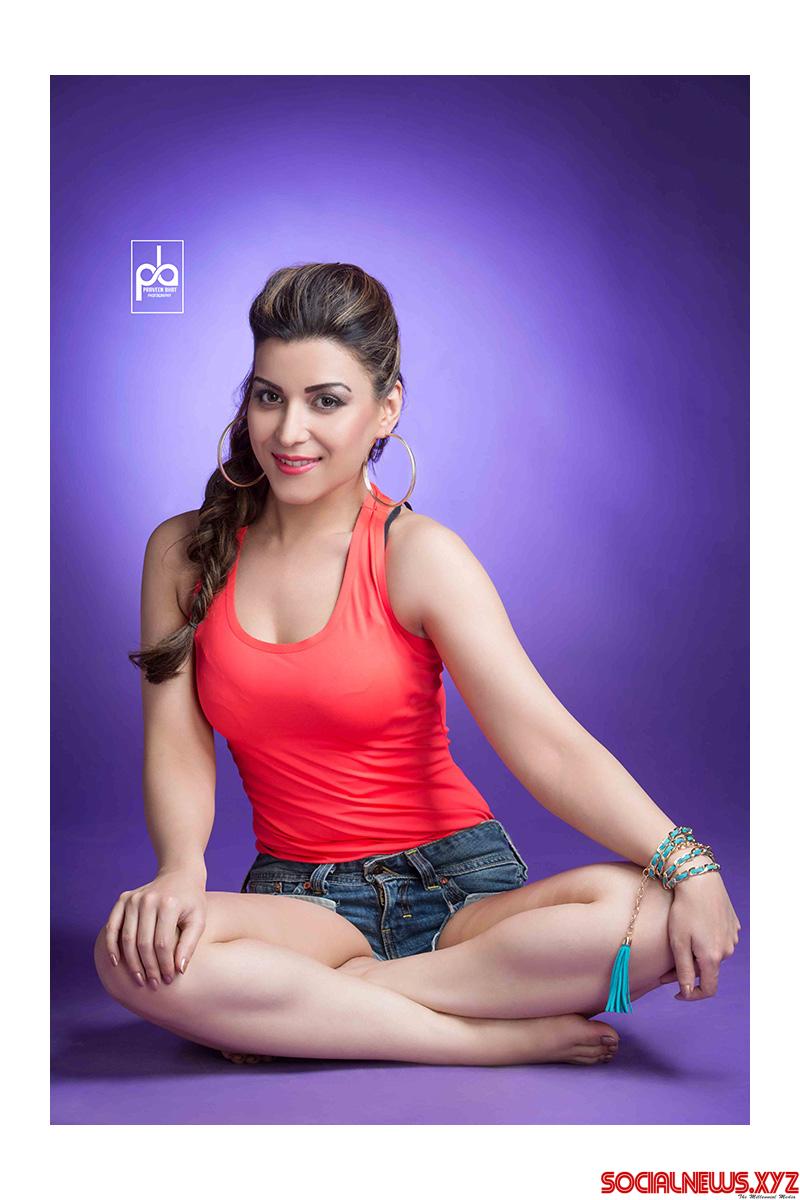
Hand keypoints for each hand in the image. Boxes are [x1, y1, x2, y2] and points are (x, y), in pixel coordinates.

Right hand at [103, 866, 207, 987]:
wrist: (180, 874)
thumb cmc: (192, 901)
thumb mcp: (198, 920)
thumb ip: (189, 944)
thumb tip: (179, 970)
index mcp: (169, 904)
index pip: (163, 943)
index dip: (165, 964)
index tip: (169, 979)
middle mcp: (148, 900)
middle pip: (143, 943)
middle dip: (148, 968)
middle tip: (154, 985)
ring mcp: (133, 899)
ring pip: (127, 939)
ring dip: (132, 963)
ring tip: (139, 980)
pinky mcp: (123, 899)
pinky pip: (112, 926)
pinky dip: (112, 946)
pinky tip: (116, 963)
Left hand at [659, 858, 741, 1000]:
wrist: (699, 879)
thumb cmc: (684, 910)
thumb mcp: (678, 942)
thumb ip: (683, 971)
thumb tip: (687, 992)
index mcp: (713, 958)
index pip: (708, 989)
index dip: (693, 995)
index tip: (677, 993)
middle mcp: (727, 950)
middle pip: (708, 969)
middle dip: (689, 969)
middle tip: (667, 963)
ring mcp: (732, 937)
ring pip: (713, 953)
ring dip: (699, 953)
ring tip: (681, 938)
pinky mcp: (733, 924)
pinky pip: (719, 938)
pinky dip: (707, 939)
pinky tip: (695, 926)